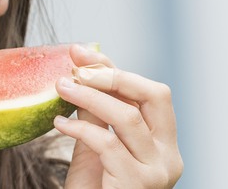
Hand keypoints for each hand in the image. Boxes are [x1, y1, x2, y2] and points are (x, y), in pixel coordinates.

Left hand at [53, 45, 182, 187]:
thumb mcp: (97, 146)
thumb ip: (98, 113)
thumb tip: (83, 66)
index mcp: (165, 143)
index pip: (150, 93)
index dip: (115, 68)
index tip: (80, 52)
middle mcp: (169, 156)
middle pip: (154, 95)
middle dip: (113, 75)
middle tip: (76, 69)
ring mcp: (158, 172)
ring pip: (127, 116)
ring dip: (89, 97)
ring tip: (60, 88)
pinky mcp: (138, 185)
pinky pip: (107, 144)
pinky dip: (79, 129)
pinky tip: (58, 124)